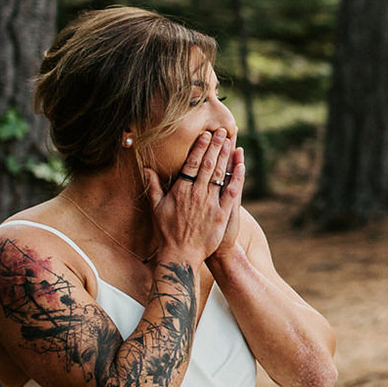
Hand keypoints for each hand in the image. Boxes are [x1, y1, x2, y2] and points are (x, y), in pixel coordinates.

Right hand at [142, 132, 242, 265]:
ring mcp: (210, 203)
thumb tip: (146, 170)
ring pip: (219, 174)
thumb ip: (153, 187)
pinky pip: (232, 191)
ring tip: (230, 141)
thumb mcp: (156, 209)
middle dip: (215, 146)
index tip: (206, 135)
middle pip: (207, 164)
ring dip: (225, 156)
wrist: (181, 255)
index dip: (200, 147)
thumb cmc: (166, 233)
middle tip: (222, 131)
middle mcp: (196, 194)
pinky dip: (236, 177)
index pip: (191, 164)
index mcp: (181, 191)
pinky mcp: (222, 214)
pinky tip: (240, 164)